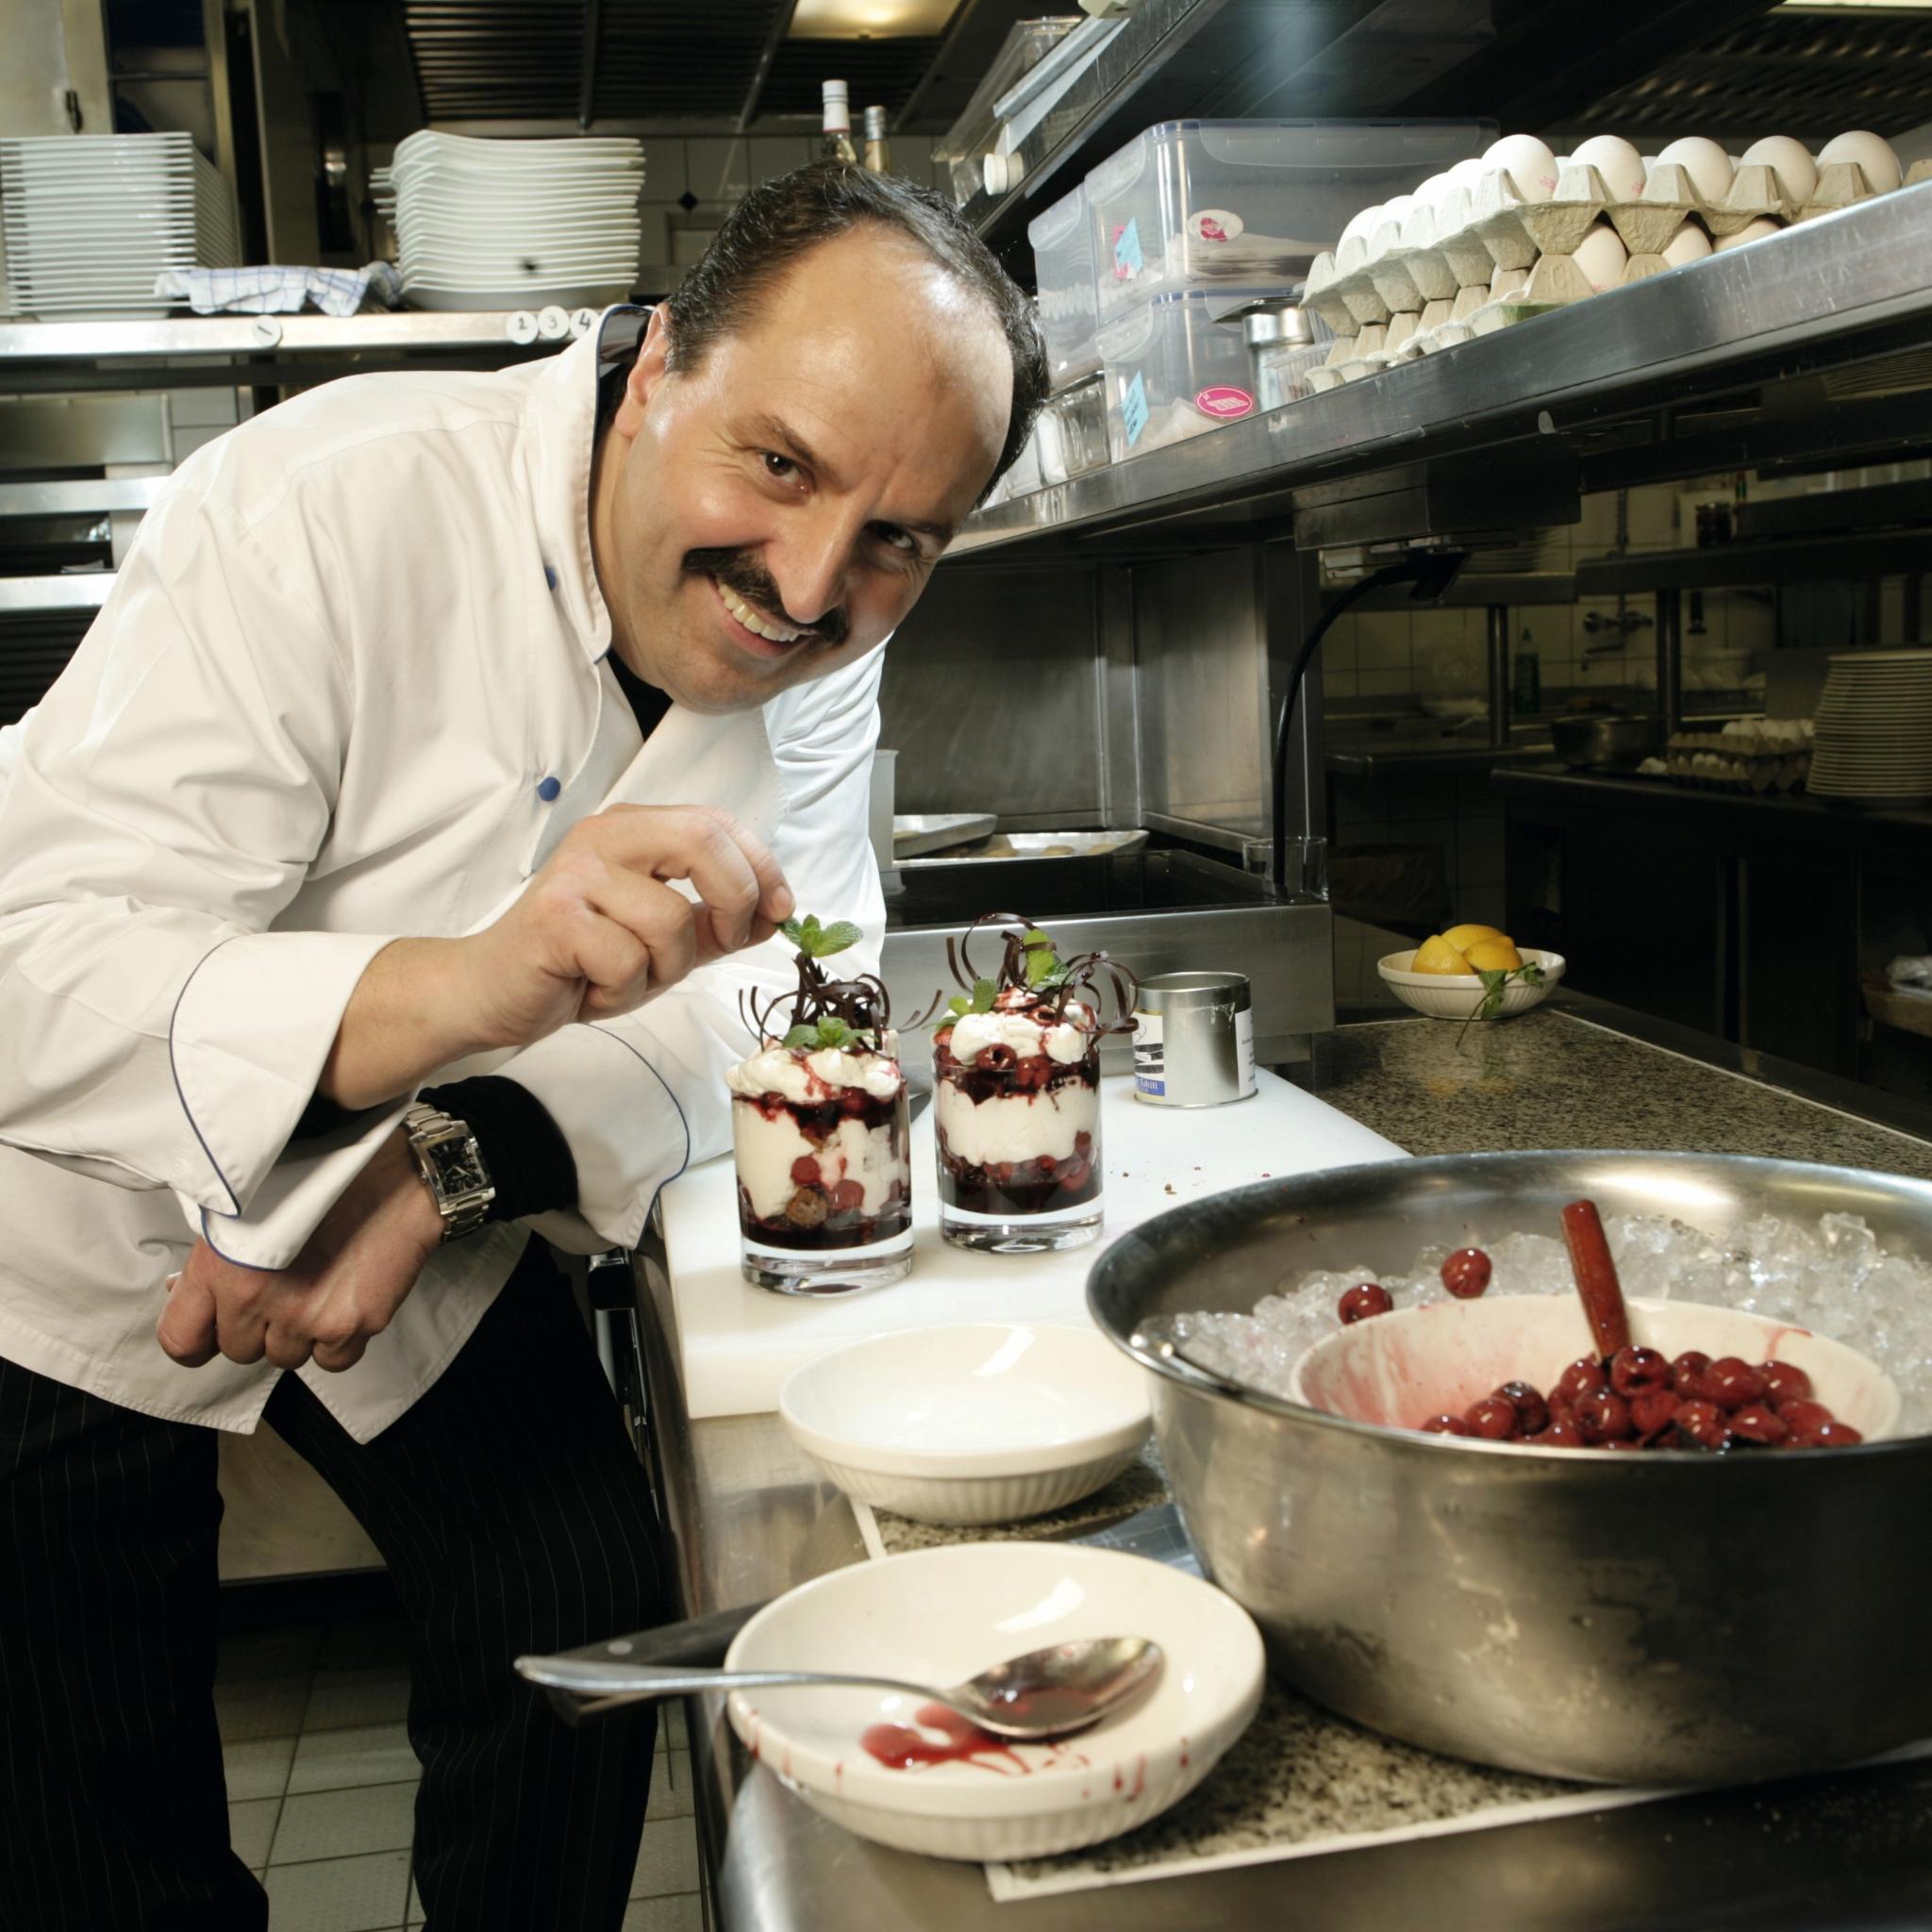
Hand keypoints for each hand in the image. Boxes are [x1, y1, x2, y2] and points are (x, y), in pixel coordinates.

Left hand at [157, 1126, 443, 1373]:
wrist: (397, 1176)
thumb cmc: (325, 1180)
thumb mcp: (247, 1209)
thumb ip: (214, 1260)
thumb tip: (188, 1294)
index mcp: (222, 1266)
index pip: (181, 1340)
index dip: (197, 1339)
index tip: (210, 1332)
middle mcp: (259, 1297)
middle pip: (239, 1351)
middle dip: (257, 1328)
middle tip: (282, 1290)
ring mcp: (306, 1316)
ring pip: (285, 1357)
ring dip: (298, 1334)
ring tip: (317, 1288)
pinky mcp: (351, 1326)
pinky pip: (331, 1361)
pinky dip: (337, 1341)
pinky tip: (344, 1301)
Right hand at [455, 805, 792, 1050]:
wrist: (494, 992)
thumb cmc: (581, 963)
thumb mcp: (665, 940)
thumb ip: (717, 921)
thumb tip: (778, 911)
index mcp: (635, 830)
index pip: (718, 823)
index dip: (762, 867)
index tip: (781, 910)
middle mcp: (605, 838)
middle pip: (703, 841)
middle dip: (735, 901)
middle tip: (725, 942)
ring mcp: (577, 873)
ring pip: (671, 920)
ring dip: (664, 969)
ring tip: (624, 976)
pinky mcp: (555, 916)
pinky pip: (628, 961)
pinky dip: (622, 991)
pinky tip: (591, 988)